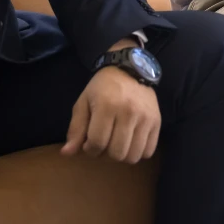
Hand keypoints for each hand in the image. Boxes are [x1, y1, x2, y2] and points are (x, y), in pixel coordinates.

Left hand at [61, 42, 160, 163]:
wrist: (129, 68)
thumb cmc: (102, 87)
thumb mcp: (84, 102)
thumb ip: (76, 128)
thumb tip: (66, 153)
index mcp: (107, 106)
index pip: (97, 143)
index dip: (90, 149)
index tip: (90, 142)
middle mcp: (128, 112)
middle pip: (116, 153)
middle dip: (106, 152)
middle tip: (104, 140)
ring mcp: (145, 117)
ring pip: (133, 156)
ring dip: (123, 154)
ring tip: (118, 141)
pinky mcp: (157, 120)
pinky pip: (149, 151)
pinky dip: (139, 151)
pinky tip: (132, 140)